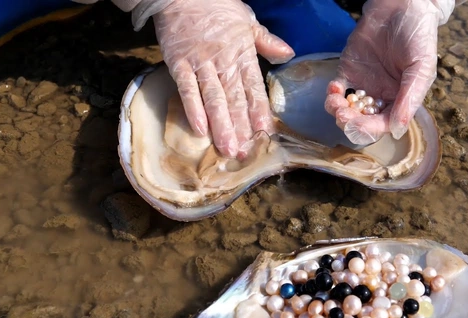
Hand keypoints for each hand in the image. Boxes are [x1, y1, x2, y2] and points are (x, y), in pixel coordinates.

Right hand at [152, 0, 294, 157]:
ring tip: (227, 148)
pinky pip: (186, 89)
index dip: (260, 112)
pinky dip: (193, 109)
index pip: (254, 88)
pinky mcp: (179, 64)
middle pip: (234, 100)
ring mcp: (200, 64)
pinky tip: (200, 130)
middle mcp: (223, 62)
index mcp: (242, 54)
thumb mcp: (248, 22)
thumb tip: (288, 55)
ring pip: (213, 99)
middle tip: (245, 153)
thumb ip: (266, 42)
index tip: (265, 133)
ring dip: (221, 126)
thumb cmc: (217, 7)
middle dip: (241, 128)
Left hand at [325, 0, 453, 144]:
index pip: (383, 124)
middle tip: (343, 117)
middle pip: (362, 121)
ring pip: (347, 109)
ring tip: (335, 104)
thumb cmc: (418, 36)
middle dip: (350, 123)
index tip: (358, 125)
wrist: (402, 6)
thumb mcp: (421, 67)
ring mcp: (363, 85)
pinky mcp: (348, 71)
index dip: (370, 128)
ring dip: (338, 111)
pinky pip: (337, 90)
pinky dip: (332, 94)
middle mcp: (381, 97)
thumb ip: (410, 98)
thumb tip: (399, 130)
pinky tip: (334, 89)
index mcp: (401, 100)